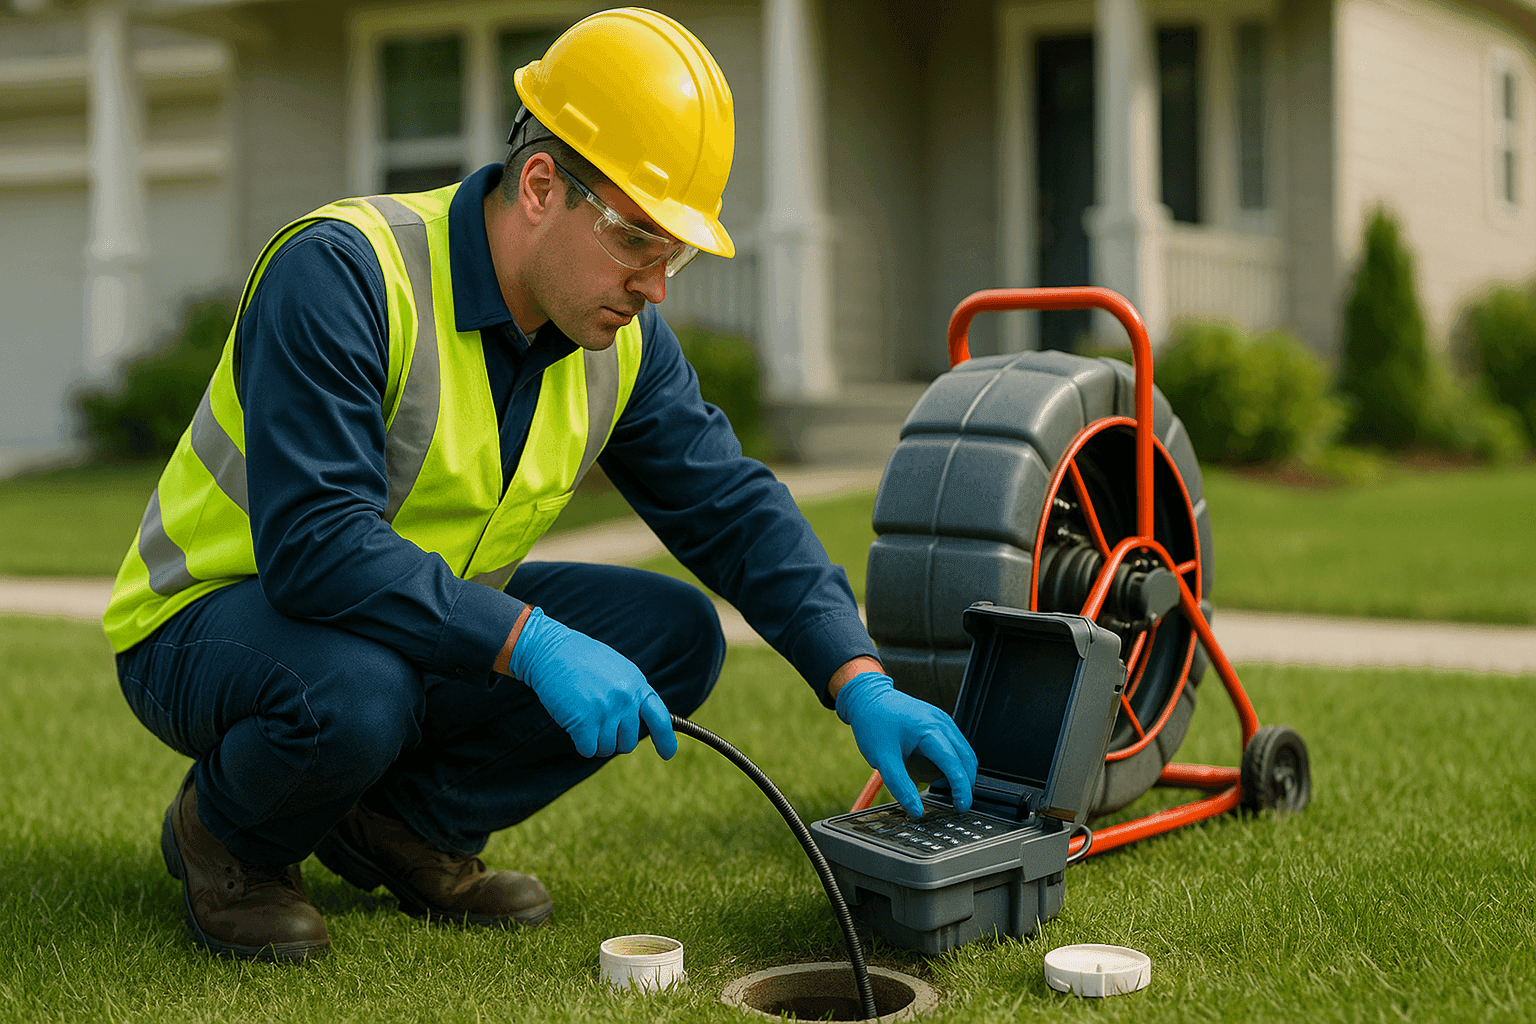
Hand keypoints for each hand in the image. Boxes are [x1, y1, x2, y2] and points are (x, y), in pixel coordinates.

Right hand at [508, 608, 677, 759]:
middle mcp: (626, 700)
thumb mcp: (616, 671)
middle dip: (612, 739)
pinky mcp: (585, 722)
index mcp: (636, 685)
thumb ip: (629, 695)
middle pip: (628, 742)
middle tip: (596, 721)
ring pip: (607, 748)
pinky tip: (573, 723)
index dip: (665, 739)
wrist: (551, 650)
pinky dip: (580, 743)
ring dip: (594, 740)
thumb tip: (633, 723)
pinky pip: (588, 750)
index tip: (667, 754)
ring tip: (583, 716)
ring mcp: (606, 711)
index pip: (660, 718)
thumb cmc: (581, 660)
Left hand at [836, 671, 977, 817]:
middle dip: (966, 783)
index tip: (961, 806)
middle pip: (967, 758)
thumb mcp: (883, 760)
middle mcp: (941, 722)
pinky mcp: (940, 721)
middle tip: (957, 804)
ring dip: (961, 772)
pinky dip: (954, 761)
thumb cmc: (873, 724)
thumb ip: (901, 786)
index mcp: (929, 730)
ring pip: (964, 751)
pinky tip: (940, 772)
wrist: (867, 697)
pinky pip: (956, 744)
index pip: (954, 763)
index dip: (961, 788)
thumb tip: (916, 810)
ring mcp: (943, 719)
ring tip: (947, 790)